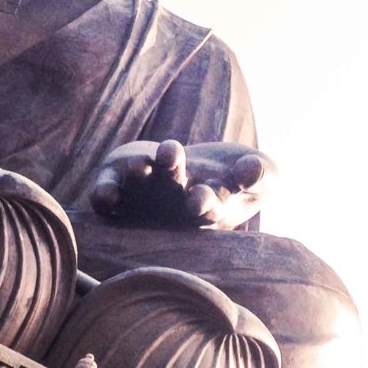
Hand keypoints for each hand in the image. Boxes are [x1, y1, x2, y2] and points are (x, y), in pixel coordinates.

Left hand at [90, 140, 273, 229]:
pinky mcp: (116, 183)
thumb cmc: (237, 175)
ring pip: (138, 193)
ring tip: (142, 162)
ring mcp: (143, 197)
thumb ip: (263, 174)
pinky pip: (105, 197)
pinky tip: (106, 189)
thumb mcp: (263, 173)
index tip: (202, 197)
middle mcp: (172, 207)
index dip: (204, 204)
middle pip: (170, 198)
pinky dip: (104, 193)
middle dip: (171, 179)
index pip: (206, 210)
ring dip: (139, 178)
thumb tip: (252, 169)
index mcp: (209, 209)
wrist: (202, 168)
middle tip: (172, 157)